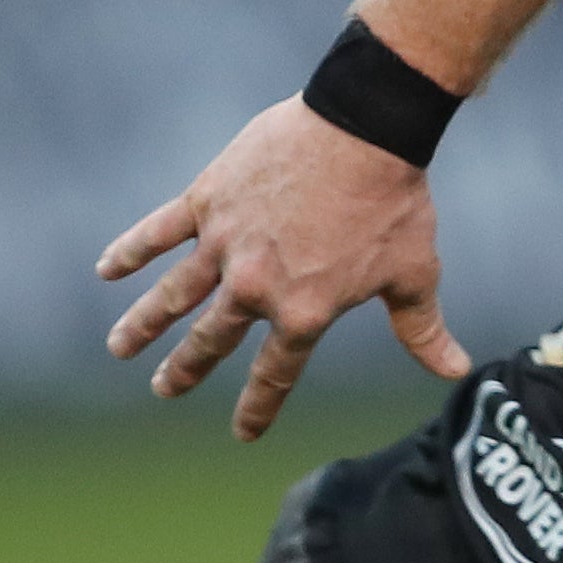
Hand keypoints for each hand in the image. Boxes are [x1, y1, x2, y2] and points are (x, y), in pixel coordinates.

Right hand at [99, 99, 470, 440]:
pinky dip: (131, 249)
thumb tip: (456, 370)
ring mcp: (225, 243)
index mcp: (305, 312)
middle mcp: (256, 287)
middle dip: (186, 369)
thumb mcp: (414, 274)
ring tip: (119, 349)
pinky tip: (106, 270)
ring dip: (143, 325)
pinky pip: (160, 231)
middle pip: (212, 340)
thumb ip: (423, 330)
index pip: (276, 373)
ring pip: (173, 295)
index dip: (259, 406)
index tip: (243, 433)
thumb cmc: (395, 203)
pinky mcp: (208, 200)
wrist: (366, 130)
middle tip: (163, 389)